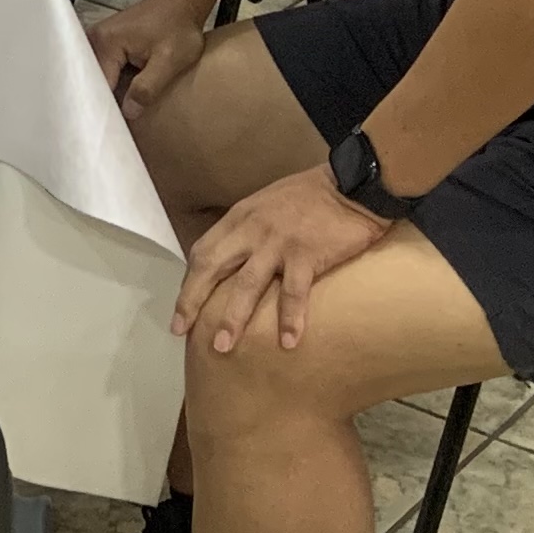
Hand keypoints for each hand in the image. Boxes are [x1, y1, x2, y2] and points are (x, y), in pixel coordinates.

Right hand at [87, 0, 210, 121]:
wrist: (180, 2)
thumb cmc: (178, 28)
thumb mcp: (170, 59)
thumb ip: (148, 86)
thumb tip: (128, 113)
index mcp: (106, 42)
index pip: (98, 85)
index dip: (106, 109)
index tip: (112, 131)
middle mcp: (93, 39)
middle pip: (91, 82)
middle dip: (100, 104)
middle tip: (112, 130)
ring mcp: (96, 41)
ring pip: (94, 78)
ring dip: (103, 96)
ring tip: (112, 120)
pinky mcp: (104, 44)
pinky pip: (101, 71)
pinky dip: (108, 86)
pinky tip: (117, 101)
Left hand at [174, 165, 392, 355]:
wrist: (352, 185)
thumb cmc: (311, 196)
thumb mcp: (267, 204)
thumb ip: (249, 229)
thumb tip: (234, 260)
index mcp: (240, 217)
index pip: (203, 251)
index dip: (189, 282)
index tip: (181, 308)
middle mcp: (252, 229)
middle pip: (211, 267)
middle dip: (192, 300)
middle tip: (181, 329)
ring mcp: (278, 242)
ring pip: (246, 284)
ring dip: (232, 318)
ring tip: (222, 347)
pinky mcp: (307, 254)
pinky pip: (293, 292)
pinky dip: (290, 318)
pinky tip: (288, 342)